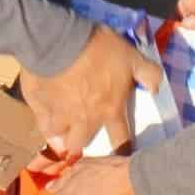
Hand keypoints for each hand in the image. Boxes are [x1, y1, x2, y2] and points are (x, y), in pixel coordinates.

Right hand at [20, 24, 161, 157]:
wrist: (59, 40)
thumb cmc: (98, 49)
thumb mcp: (132, 56)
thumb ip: (148, 74)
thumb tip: (156, 90)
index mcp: (109, 110)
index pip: (120, 140)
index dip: (122, 149)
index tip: (120, 154)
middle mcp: (84, 120)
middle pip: (82, 144)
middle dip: (82, 142)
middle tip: (80, 133)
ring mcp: (59, 117)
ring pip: (59, 138)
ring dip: (61, 134)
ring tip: (61, 128)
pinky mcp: (38, 108)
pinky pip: (40, 124)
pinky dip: (44, 121)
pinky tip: (45, 116)